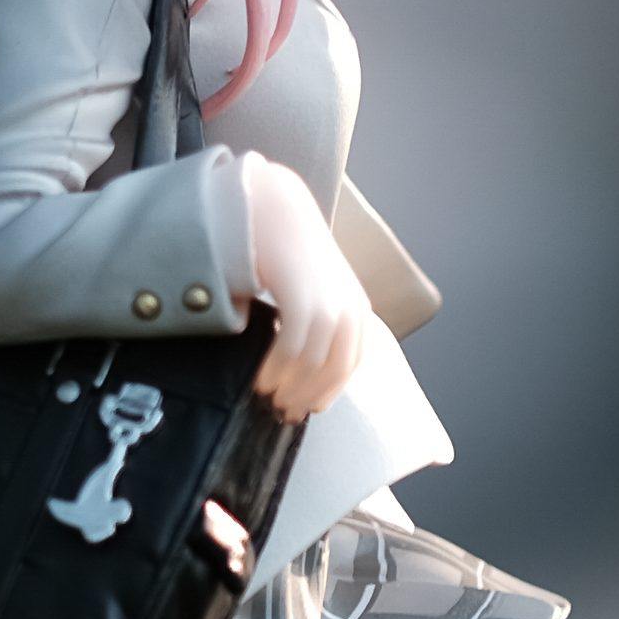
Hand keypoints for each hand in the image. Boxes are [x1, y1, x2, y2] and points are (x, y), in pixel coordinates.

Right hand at [237, 156, 377, 419]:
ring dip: (289, 388)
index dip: (327, 392)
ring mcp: (329, 304)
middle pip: (335, 371)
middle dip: (308, 396)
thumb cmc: (286, 249)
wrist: (273, 206)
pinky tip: (261, 379)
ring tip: (267, 397)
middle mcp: (350, 308)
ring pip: (313, 365)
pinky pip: (292, 349)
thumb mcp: (314, 287)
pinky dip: (276, 370)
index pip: (350, 364)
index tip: (305, 409)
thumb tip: (300, 365)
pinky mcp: (304, 299)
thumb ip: (316, 320)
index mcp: (357, 308)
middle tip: (283, 412)